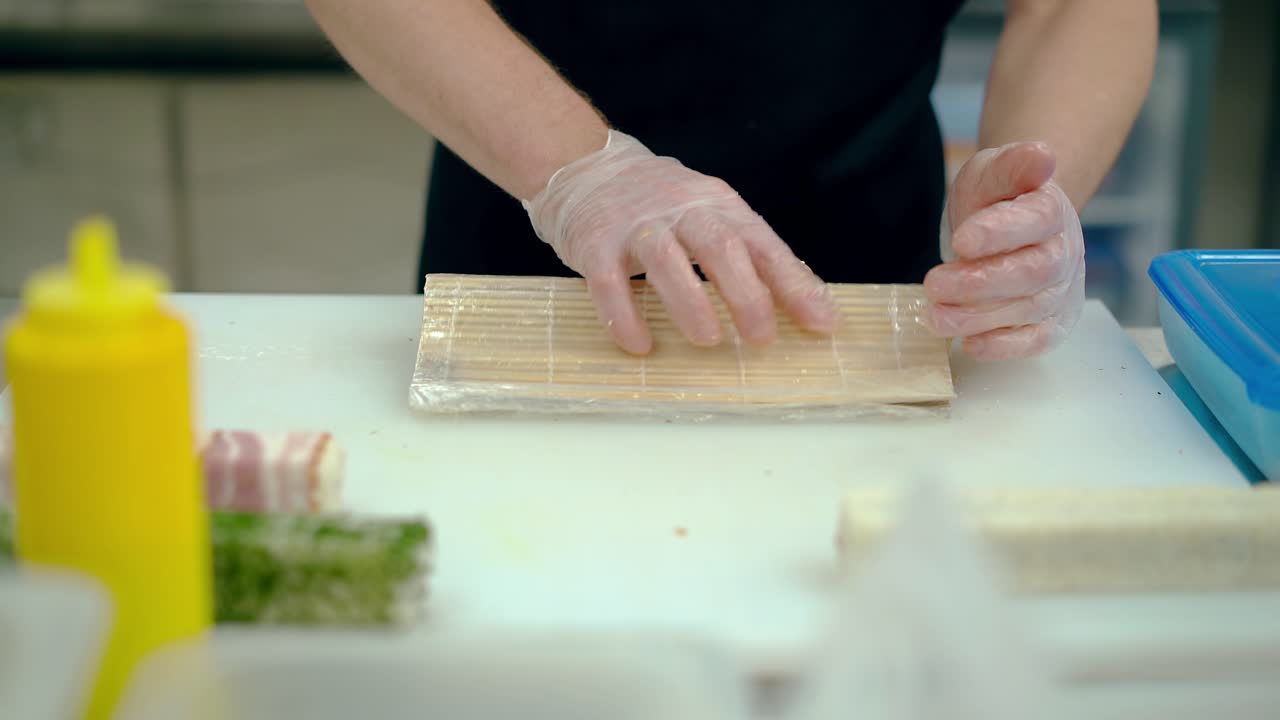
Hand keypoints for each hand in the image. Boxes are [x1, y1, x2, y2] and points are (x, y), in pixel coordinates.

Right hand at [522, 130, 837, 354]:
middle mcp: (680, 210)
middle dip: (745, 293)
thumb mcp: (710, 216)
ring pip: (665, 258)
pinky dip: (624, 314)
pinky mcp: (595, 242)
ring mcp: (636, 225)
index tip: (822, 324)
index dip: (795, 284)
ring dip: (689, 301)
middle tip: (761, 337)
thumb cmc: (660, 205)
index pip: (764, 244)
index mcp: (718, 205)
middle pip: (719, 245)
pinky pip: (608, 281)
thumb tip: (808, 305)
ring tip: (708, 340)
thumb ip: (751, 255)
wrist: (585, 165)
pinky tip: (639, 344)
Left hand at [925, 141, 1085, 359]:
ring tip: (936, 316)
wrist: (1011, 224)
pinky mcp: (1051, 323)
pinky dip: (1005, 347)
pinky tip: (970, 344)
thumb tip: (1042, 155)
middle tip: (933, 284)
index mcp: (1050, 212)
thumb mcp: (993, 172)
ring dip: (979, 317)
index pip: (1035, 221)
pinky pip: (1036, 341)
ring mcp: (1059, 291)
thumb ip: (1012, 165)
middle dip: (979, 283)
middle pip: (1033, 273)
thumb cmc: (998, 199)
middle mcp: (1063, 253)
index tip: (961, 241)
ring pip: (1028, 310)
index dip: (1000, 233)